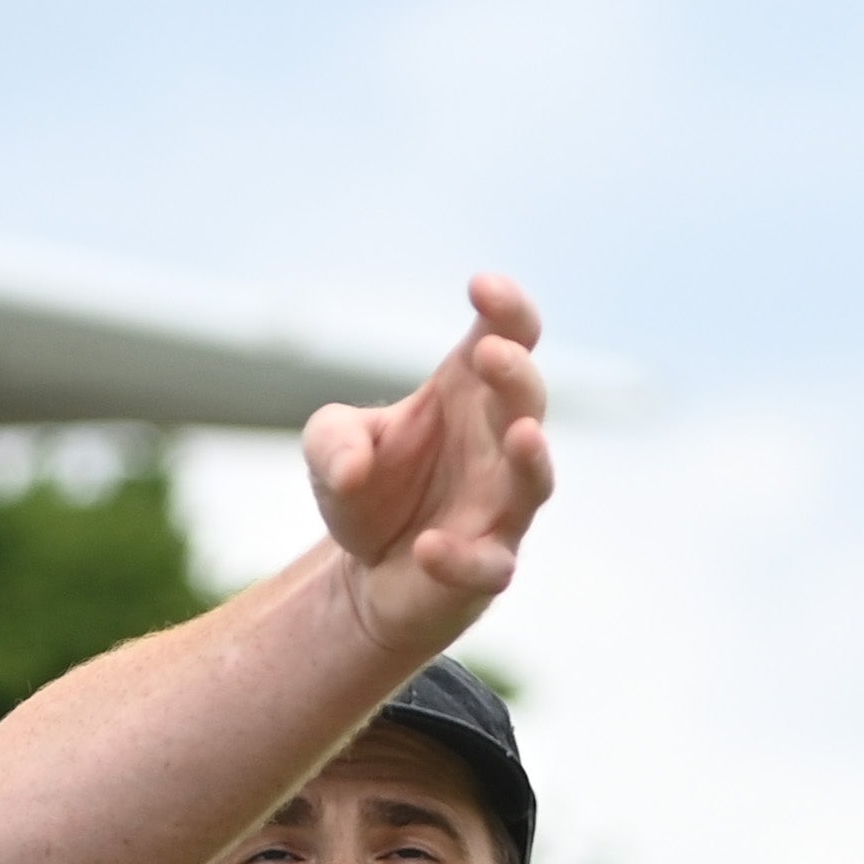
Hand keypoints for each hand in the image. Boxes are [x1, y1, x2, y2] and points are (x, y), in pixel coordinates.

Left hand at [304, 276, 554, 665]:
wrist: (367, 577)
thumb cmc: (368, 492)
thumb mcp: (327, 450)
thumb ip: (330, 440)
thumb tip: (350, 470)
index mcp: (469, 397)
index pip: (509, 338)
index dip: (507, 310)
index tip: (481, 286)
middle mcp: (498, 446)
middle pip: (529, 401)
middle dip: (516, 375)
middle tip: (491, 352)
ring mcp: (500, 509)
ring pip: (535, 480)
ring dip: (533, 456)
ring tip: (522, 432)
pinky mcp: (486, 569)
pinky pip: (488, 564)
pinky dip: (461, 556)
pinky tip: (427, 546)